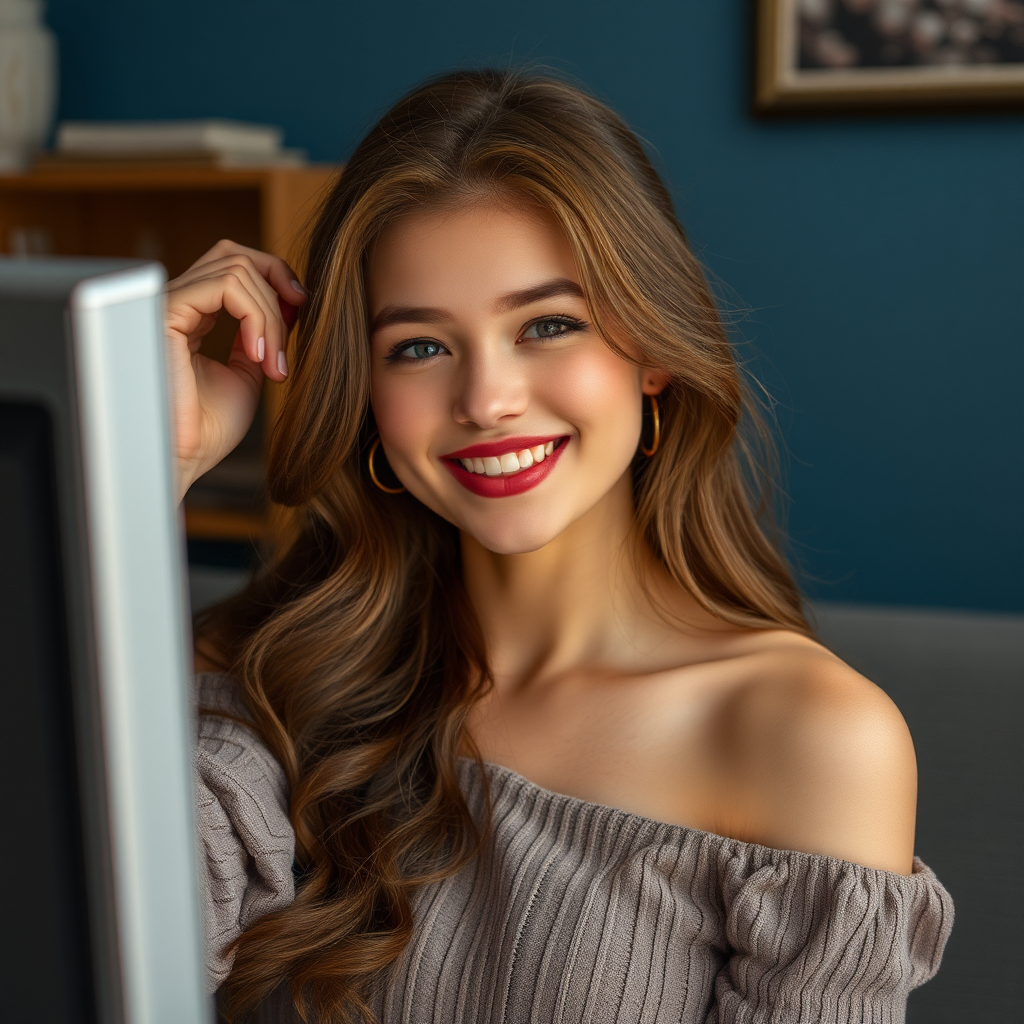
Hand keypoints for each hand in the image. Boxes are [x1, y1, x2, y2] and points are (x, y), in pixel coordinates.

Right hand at [164, 240, 306, 501]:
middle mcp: (176, 304)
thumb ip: (262, 336)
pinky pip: (225, 286)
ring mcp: (168, 304)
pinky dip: (256, 316)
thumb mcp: (248, 373)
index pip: (233, 267)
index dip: (274, 278)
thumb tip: (289, 301)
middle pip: (233, 254)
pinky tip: (260, 355)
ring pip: (236, 270)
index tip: (302, 308)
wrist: (186, 458)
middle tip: (300, 316)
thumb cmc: (210, 428)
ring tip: (274, 362)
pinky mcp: (167, 312)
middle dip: (277, 280)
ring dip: (271, 315)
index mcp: (192, 316)